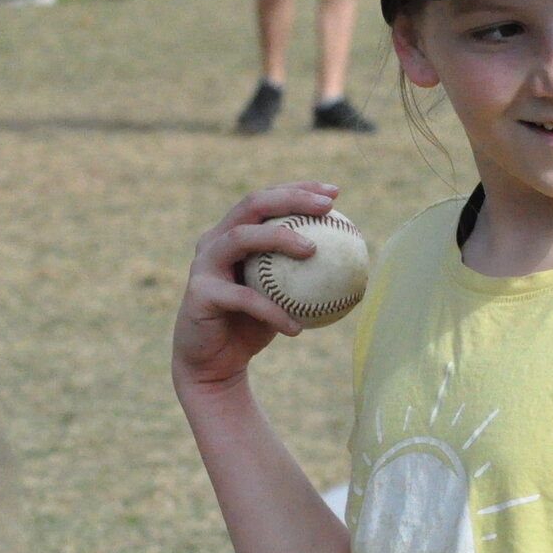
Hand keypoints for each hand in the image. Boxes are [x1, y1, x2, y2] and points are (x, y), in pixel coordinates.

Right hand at [173, 183, 339, 398]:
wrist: (214, 363)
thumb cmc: (253, 327)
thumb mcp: (283, 297)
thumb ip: (304, 275)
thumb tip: (352, 259)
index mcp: (233, 233)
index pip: (267, 199)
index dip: (299, 188)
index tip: (335, 193)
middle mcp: (214, 241)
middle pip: (252, 204)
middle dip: (291, 198)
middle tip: (326, 207)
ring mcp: (203, 264)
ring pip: (242, 237)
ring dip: (279, 237)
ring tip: (313, 250)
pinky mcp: (199, 293)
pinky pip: (243, 298)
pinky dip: (273, 311)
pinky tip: (297, 327)